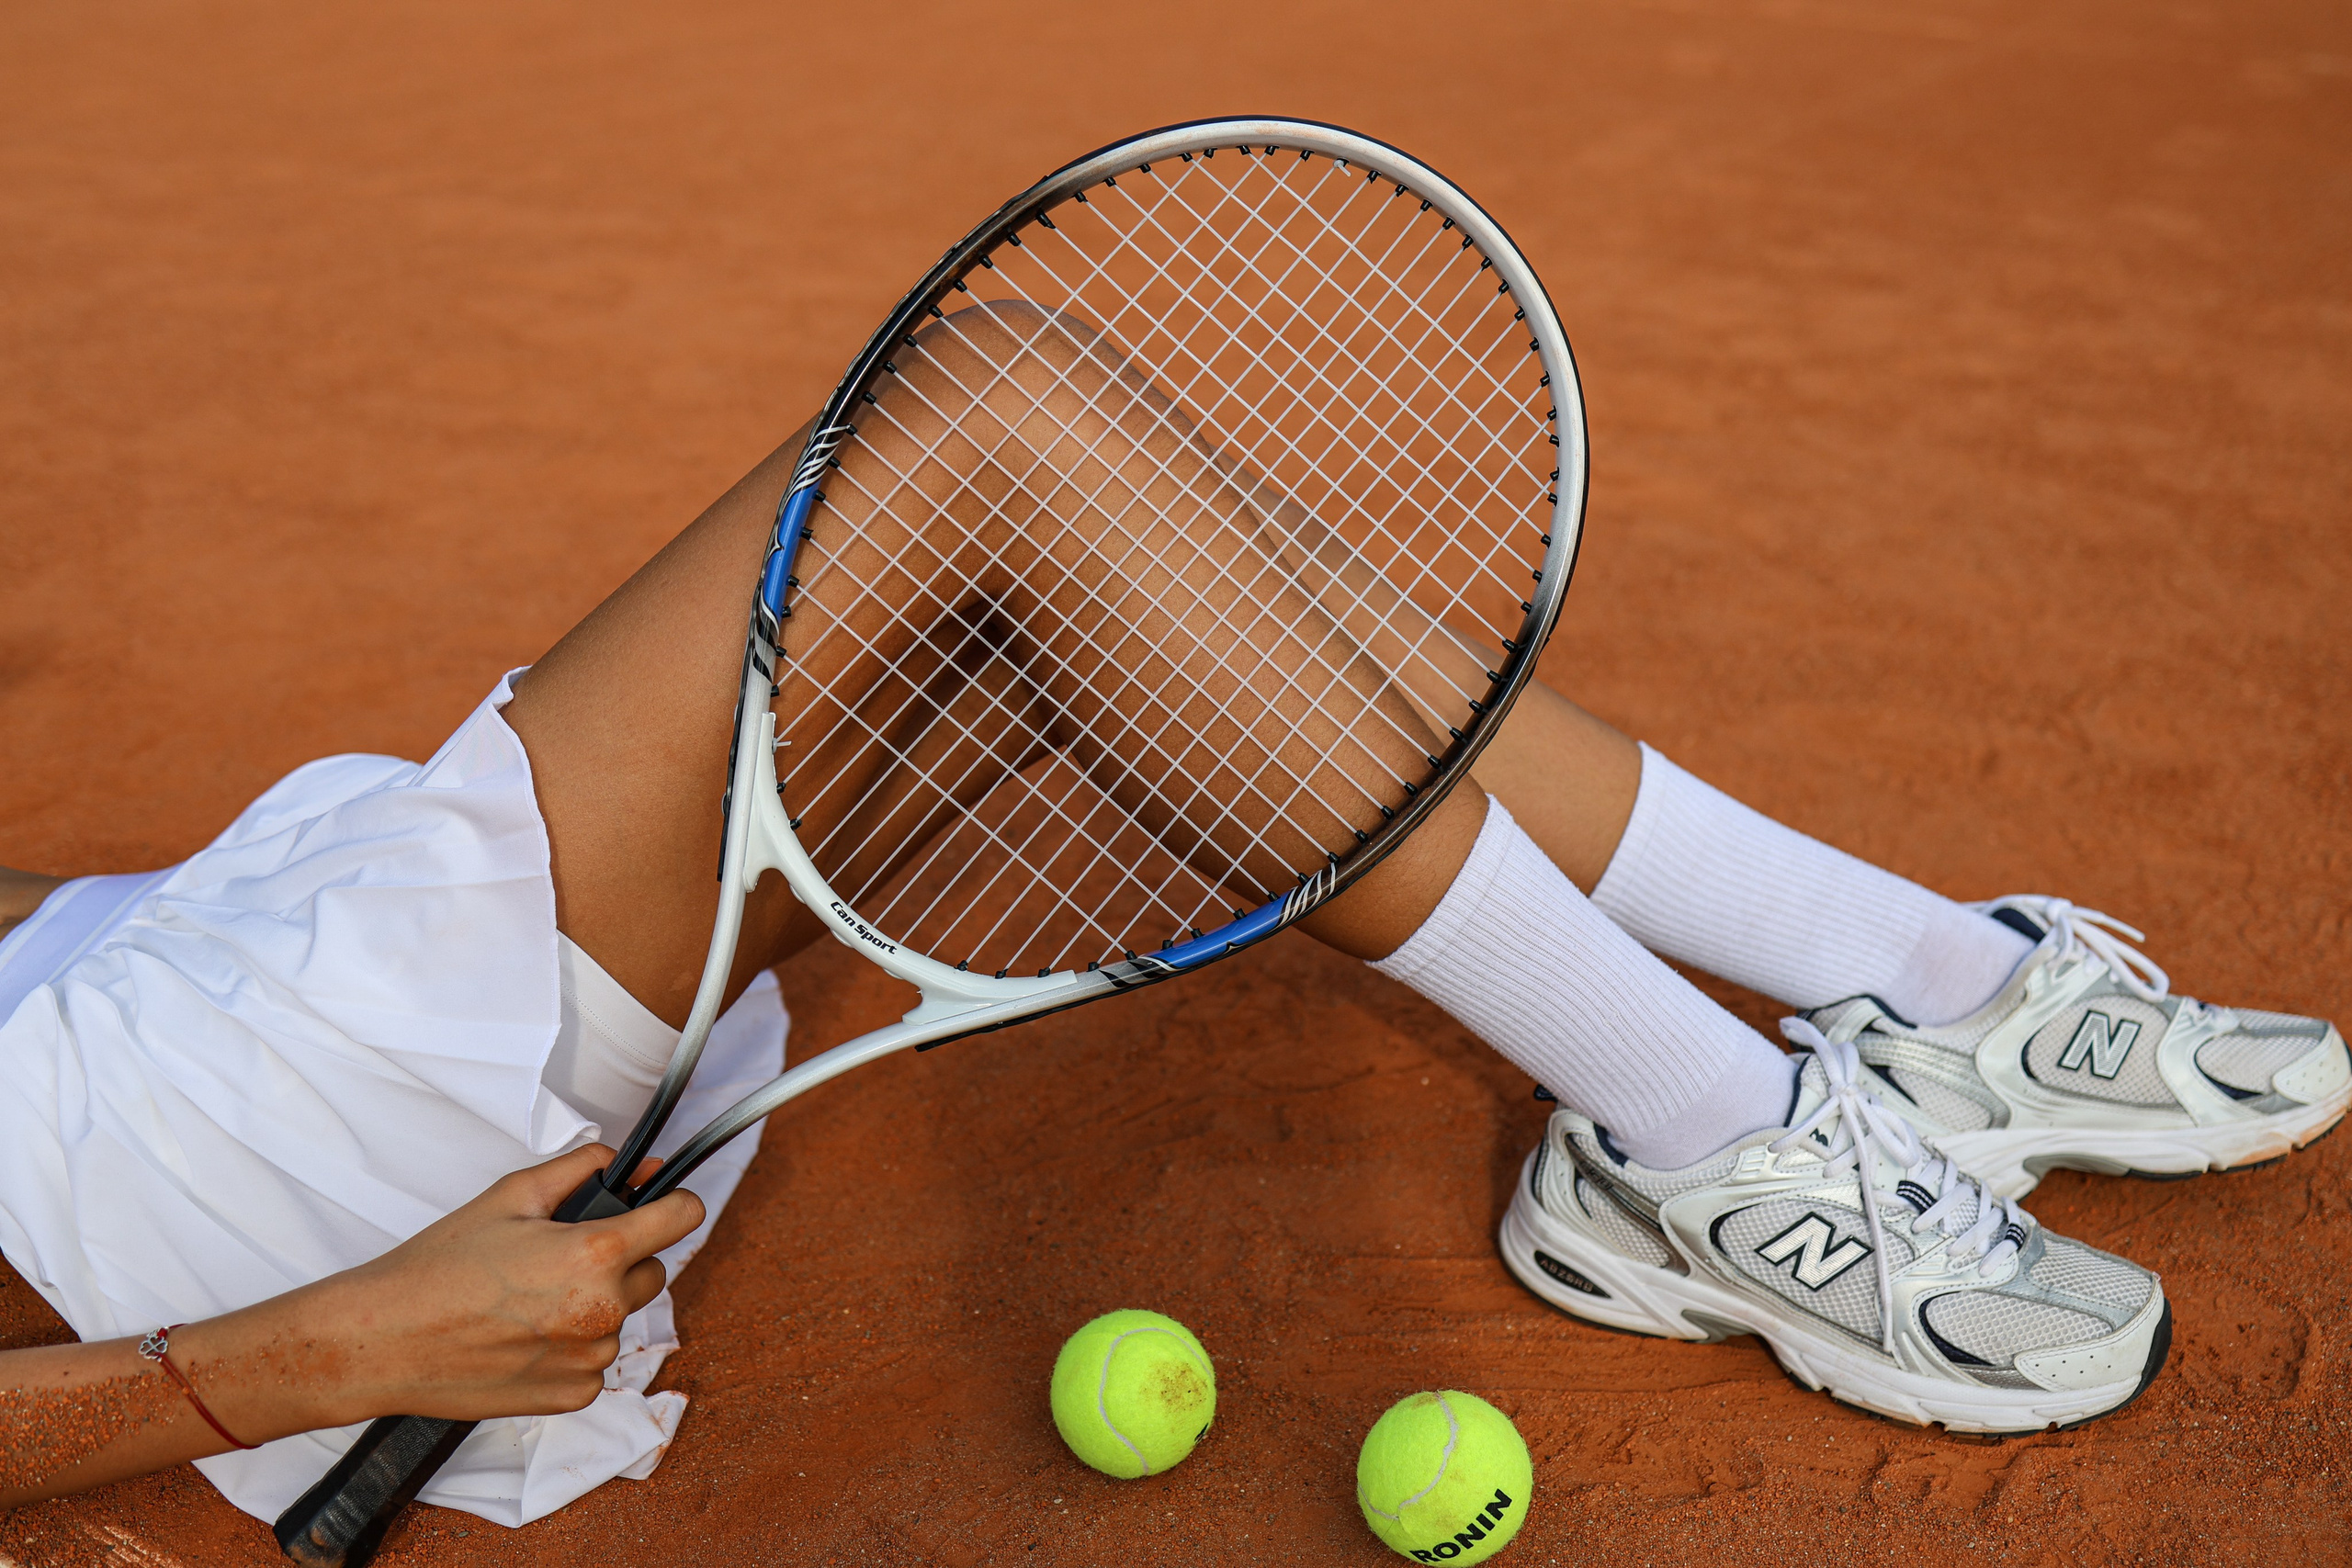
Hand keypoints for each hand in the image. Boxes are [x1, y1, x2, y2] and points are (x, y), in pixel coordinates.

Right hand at [283, 1145, 706, 1424]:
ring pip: (620, 1318)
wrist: (385, 1341)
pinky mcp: (572, 1396)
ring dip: (593, 1306)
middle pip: (650, 1271)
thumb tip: (621, 1162)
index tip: (665, 1203)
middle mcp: (602, 1310)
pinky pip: (594, 1360)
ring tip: (528, 1299)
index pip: (681, 1218)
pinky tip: (523, 1336)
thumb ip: (578, 1170)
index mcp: (595, 1254)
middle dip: (620, 1258)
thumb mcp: (509, 1196)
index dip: (674, 1203)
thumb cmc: (438, 1268)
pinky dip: (571, 1347)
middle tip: (558, 1256)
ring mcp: (590, 1358)